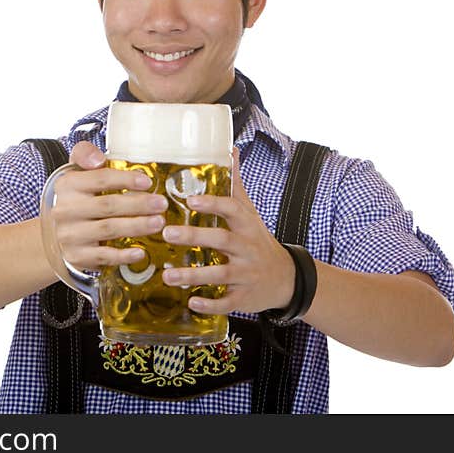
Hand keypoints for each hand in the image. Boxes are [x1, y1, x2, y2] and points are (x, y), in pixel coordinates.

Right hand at [51, 141, 167, 268]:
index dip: (126, 179)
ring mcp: (70, 235)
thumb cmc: (76, 199)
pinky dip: (124, 255)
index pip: (100, 178)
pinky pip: (104, 256)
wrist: (55, 235)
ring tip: (158, 222)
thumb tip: (98, 158)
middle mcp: (65, 210)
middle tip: (161, 204)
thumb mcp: (76, 174)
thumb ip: (85, 155)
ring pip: (108, 229)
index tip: (148, 182)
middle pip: (108, 205)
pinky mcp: (77, 256)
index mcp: (68, 185)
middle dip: (139, 204)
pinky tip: (141, 252)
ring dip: (137, 226)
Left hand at [160, 147, 295, 313]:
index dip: (212, 204)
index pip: (231, 209)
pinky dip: (210, 304)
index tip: (189, 200)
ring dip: (193, 276)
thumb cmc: (258, 240)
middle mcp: (248, 247)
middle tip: (167, 233)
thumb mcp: (250, 211)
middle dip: (194, 238)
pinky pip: (227, 302)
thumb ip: (236, 182)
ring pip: (219, 274)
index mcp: (246, 224)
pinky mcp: (245, 297)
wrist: (286, 278)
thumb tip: (230, 148)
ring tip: (168, 276)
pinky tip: (191, 303)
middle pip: (221, 240)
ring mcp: (247, 273)